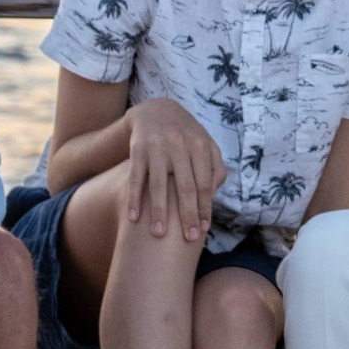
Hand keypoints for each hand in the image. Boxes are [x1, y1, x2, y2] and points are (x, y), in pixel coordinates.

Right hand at [122, 99, 225, 242]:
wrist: (155, 110)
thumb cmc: (186, 135)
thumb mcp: (205, 144)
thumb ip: (215, 167)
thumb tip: (213, 196)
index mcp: (200, 146)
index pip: (204, 184)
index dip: (204, 208)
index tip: (203, 230)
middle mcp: (180, 146)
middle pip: (185, 187)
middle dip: (187, 215)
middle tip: (188, 238)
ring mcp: (158, 148)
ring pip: (159, 185)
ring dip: (158, 211)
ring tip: (158, 235)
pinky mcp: (138, 150)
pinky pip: (136, 178)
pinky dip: (134, 198)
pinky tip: (133, 217)